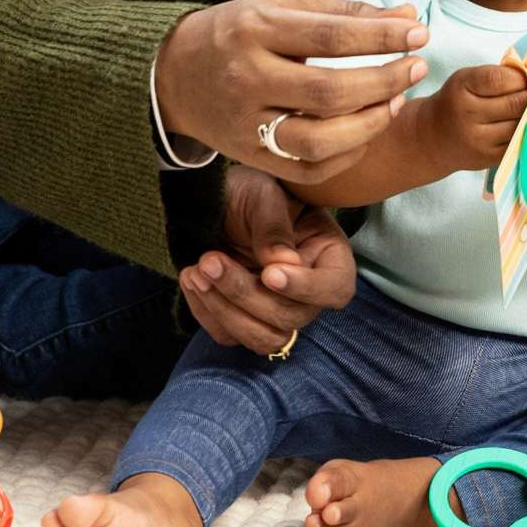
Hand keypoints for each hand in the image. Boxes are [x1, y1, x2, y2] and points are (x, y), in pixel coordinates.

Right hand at [154, 0, 429, 185]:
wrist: (173, 74)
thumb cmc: (238, 31)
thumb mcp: (282, 6)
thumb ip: (346, 12)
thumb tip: (407, 17)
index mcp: (255, 29)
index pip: (330, 37)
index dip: (382, 37)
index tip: (418, 33)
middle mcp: (247, 77)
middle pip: (330, 91)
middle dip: (385, 81)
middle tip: (416, 68)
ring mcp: (245, 124)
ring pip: (319, 140)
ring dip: (370, 124)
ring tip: (396, 102)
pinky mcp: (248, 156)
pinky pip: (307, 169)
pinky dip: (346, 156)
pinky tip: (366, 132)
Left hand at [177, 167, 355, 355]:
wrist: (209, 198)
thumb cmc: (246, 189)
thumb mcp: (261, 194)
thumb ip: (273, 226)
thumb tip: (282, 263)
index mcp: (326, 254)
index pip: (335, 288)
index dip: (306, 289)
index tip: (269, 274)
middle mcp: (306, 289)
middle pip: (292, 317)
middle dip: (246, 294)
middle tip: (211, 260)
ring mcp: (275, 307)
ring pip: (263, 337)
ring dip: (225, 309)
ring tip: (197, 271)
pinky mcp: (242, 318)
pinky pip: (229, 336)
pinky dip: (206, 312)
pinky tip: (191, 279)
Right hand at [424, 61, 526, 171]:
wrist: (432, 138)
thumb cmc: (456, 102)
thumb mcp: (466, 80)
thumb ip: (495, 75)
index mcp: (461, 89)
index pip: (499, 79)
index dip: (520, 77)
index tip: (526, 78)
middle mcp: (467, 115)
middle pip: (515, 103)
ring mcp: (478, 140)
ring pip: (521, 124)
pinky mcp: (488, 158)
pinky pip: (519, 142)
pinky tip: (525, 124)